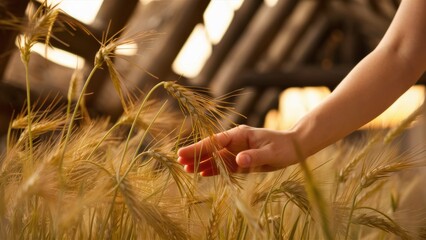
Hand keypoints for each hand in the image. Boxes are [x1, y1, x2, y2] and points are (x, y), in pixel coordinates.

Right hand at [177, 125, 300, 175]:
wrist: (294, 147)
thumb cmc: (284, 147)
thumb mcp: (271, 153)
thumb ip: (254, 157)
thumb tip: (238, 160)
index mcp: (240, 135)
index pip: (215, 141)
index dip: (199, 147)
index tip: (184, 152)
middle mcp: (236, 142)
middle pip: (211, 148)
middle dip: (195, 153)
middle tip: (178, 161)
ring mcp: (237, 151)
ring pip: (215, 157)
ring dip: (202, 162)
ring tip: (186, 169)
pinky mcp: (240, 160)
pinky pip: (224, 165)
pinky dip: (213, 169)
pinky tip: (202, 173)